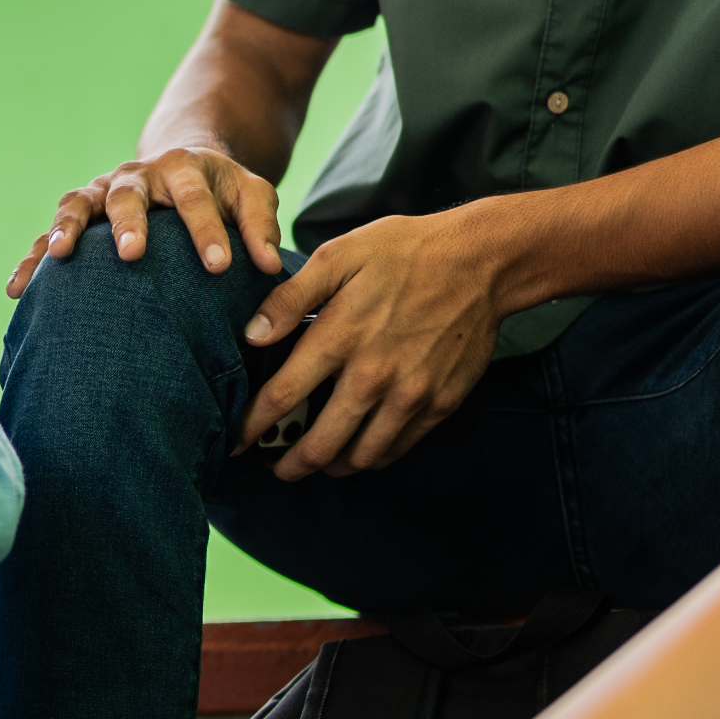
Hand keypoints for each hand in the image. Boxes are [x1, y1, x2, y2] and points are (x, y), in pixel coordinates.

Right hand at [8, 146, 284, 297]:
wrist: (181, 166)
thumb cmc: (221, 191)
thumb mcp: (251, 194)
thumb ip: (261, 224)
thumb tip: (271, 267)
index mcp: (182, 169)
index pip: (195, 197)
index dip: (207, 230)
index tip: (220, 266)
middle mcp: (136, 176)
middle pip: (128, 195)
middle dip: (129, 223)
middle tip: (133, 253)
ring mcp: (102, 192)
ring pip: (78, 204)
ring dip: (66, 228)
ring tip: (59, 256)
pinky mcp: (80, 214)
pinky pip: (49, 233)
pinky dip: (32, 258)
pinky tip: (17, 289)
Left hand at [233, 208, 508, 479]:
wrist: (482, 261)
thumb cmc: (405, 252)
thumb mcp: (339, 256)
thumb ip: (290, 298)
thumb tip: (253, 335)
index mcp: (340, 337)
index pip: (282, 397)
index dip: (253, 427)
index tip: (237, 442)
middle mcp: (373, 375)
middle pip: (319, 443)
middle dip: (289, 463)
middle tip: (275, 465)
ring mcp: (410, 395)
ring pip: (359, 457)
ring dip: (330, 466)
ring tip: (316, 461)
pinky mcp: (440, 404)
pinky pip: (397, 449)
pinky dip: (372, 457)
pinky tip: (359, 448)